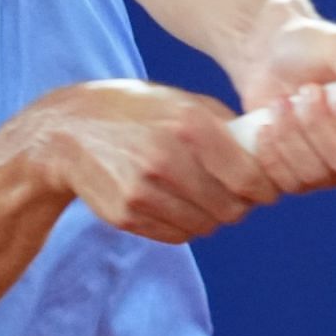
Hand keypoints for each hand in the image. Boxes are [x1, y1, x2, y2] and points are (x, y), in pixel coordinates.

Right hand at [27, 79, 277, 244]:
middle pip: (231, 208)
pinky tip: (176, 202)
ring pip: (205, 226)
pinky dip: (185, 225)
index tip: (263, 188)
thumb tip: (268, 151)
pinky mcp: (126, 214)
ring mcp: (143, 191)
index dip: (263, 189)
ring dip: (212, 217)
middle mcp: (167, 160)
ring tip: (202, 195)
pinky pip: (177, 235)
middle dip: (239, 205)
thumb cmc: (136, 112)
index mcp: (189, 126)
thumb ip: (224, 124)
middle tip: (234, 194)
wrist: (68, 132)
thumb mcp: (181, 100)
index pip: (248, 179)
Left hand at [227, 0, 335, 195]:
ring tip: (281, 101)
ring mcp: (334, 166)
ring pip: (316, 176)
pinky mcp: (299, 174)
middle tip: (307, 90)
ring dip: (291, 135)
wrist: (270, 54)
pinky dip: (271, 153)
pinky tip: (265, 125)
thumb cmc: (313, 44)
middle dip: (319, 126)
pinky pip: (287, 184)